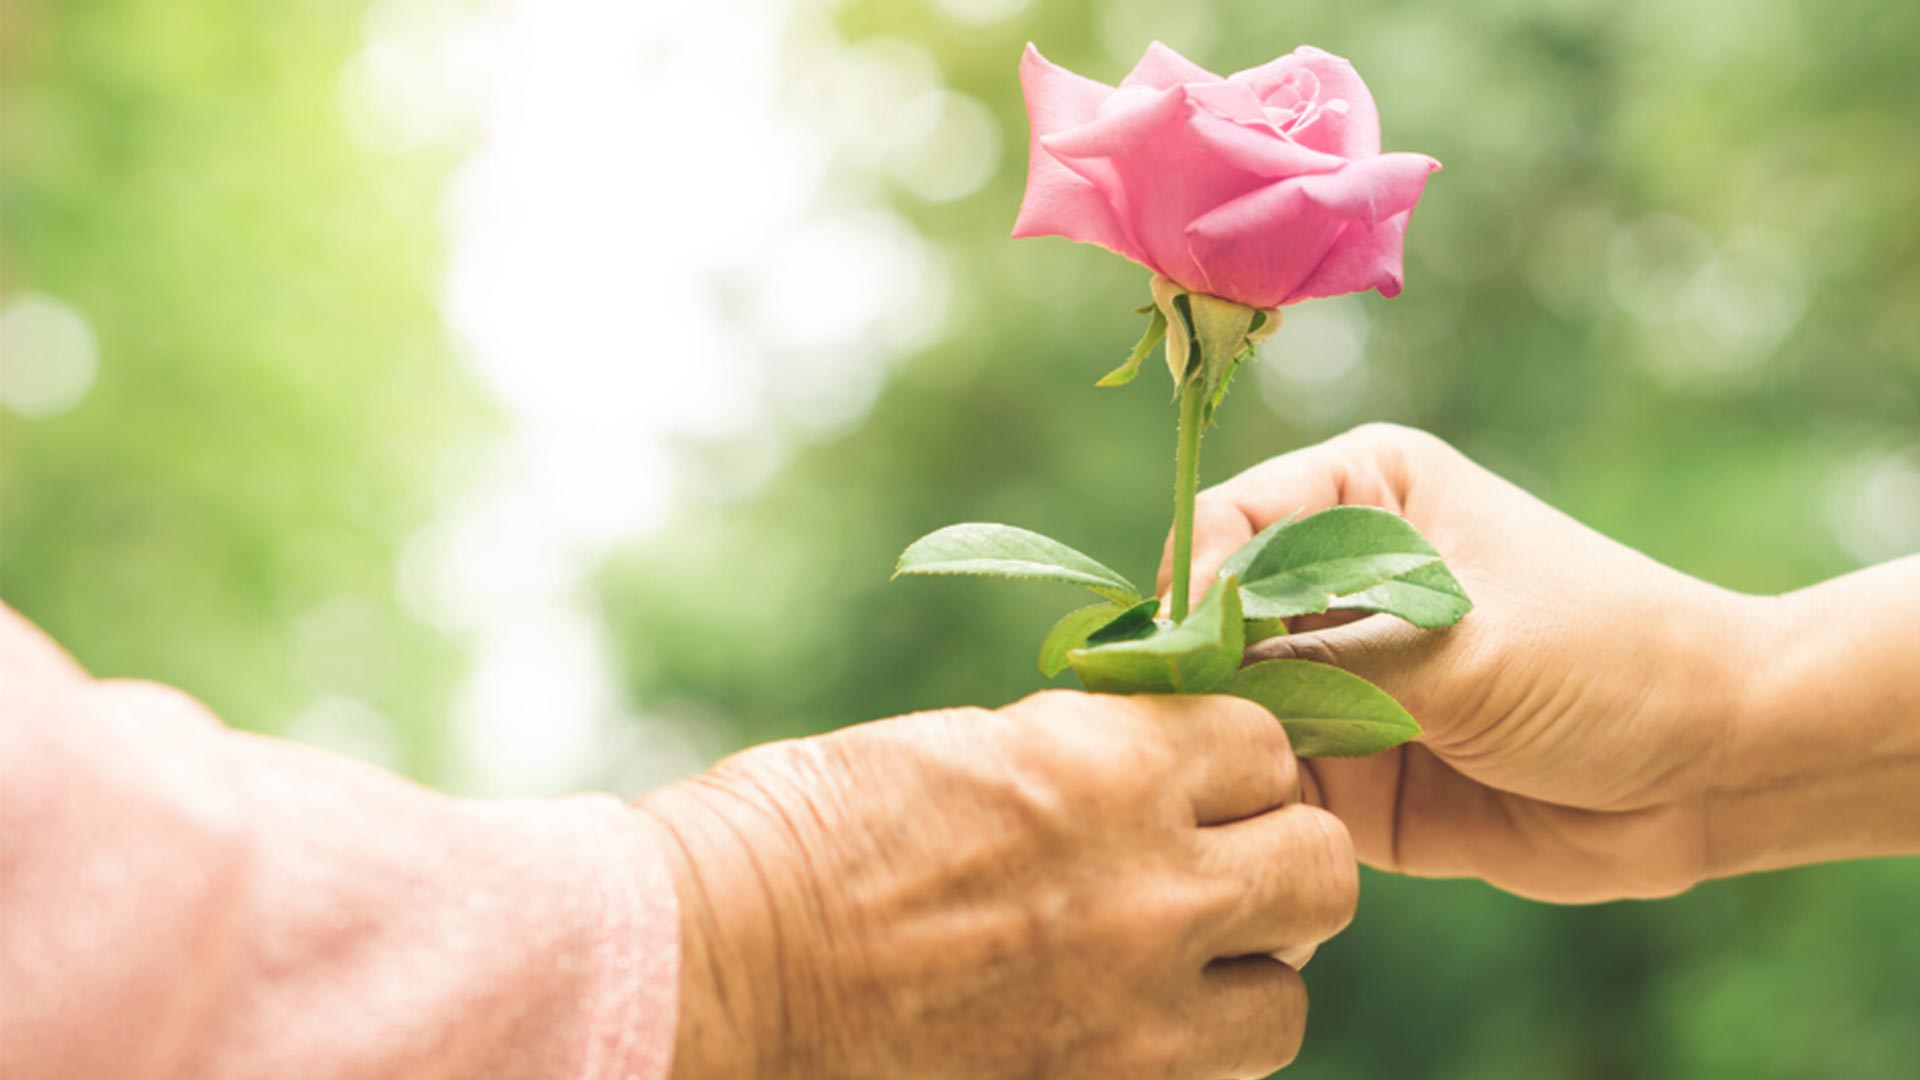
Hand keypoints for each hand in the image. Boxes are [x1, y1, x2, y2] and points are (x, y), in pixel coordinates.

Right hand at [640, 691, 1356, 1079]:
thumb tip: (1148, 773)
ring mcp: (1131, 1016)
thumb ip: (1080, 761)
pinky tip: (1109, 1030)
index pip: (1265, 746)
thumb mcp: (960, 750)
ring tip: (1166, 968)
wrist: (711, 967)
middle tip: (1210, 870)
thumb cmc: (798, 834)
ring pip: (1285, 1002)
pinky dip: (1181, 1057)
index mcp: (1103, 767)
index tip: (1197, 778)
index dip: (1235, 761)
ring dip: (1242, 978)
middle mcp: (1148, 889)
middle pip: (1318, 872)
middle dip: (1275, 864)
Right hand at [1170, 423, 1919, 903]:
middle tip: (1182, 735)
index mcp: (1362, 494)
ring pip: (1230, 710)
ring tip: (1218, 792)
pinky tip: (1245, 835)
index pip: (1230, 522)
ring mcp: (1334, 677)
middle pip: (1212, 621)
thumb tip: (1196, 672)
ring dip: (1221, 751)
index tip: (1187, 649)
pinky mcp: (1346, 768)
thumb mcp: (1459, 646)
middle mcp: (1332, 580)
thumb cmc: (1605, 660)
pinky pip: (1270, 786)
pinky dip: (1255, 811)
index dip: (1195, 583)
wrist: (1710, 771)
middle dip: (1194, 678)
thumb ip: (1325, 658)